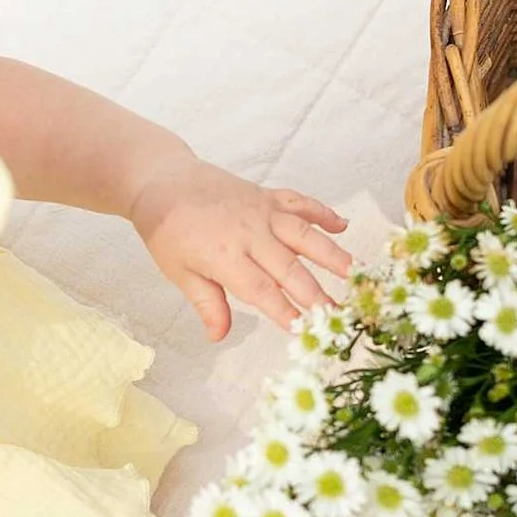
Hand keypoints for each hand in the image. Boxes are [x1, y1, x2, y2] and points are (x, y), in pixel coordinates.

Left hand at [128, 154, 352, 340]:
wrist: (161, 181)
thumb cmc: (167, 230)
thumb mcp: (179, 272)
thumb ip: (207, 303)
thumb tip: (219, 335)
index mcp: (224, 256)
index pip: (261, 290)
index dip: (283, 310)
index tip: (302, 329)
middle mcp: (249, 233)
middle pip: (289, 267)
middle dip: (315, 293)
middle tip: (338, 314)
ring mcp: (261, 212)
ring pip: (304, 234)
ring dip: (331, 253)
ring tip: (354, 272)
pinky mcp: (266, 196)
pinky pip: (299, 202)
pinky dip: (322, 212)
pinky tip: (343, 225)